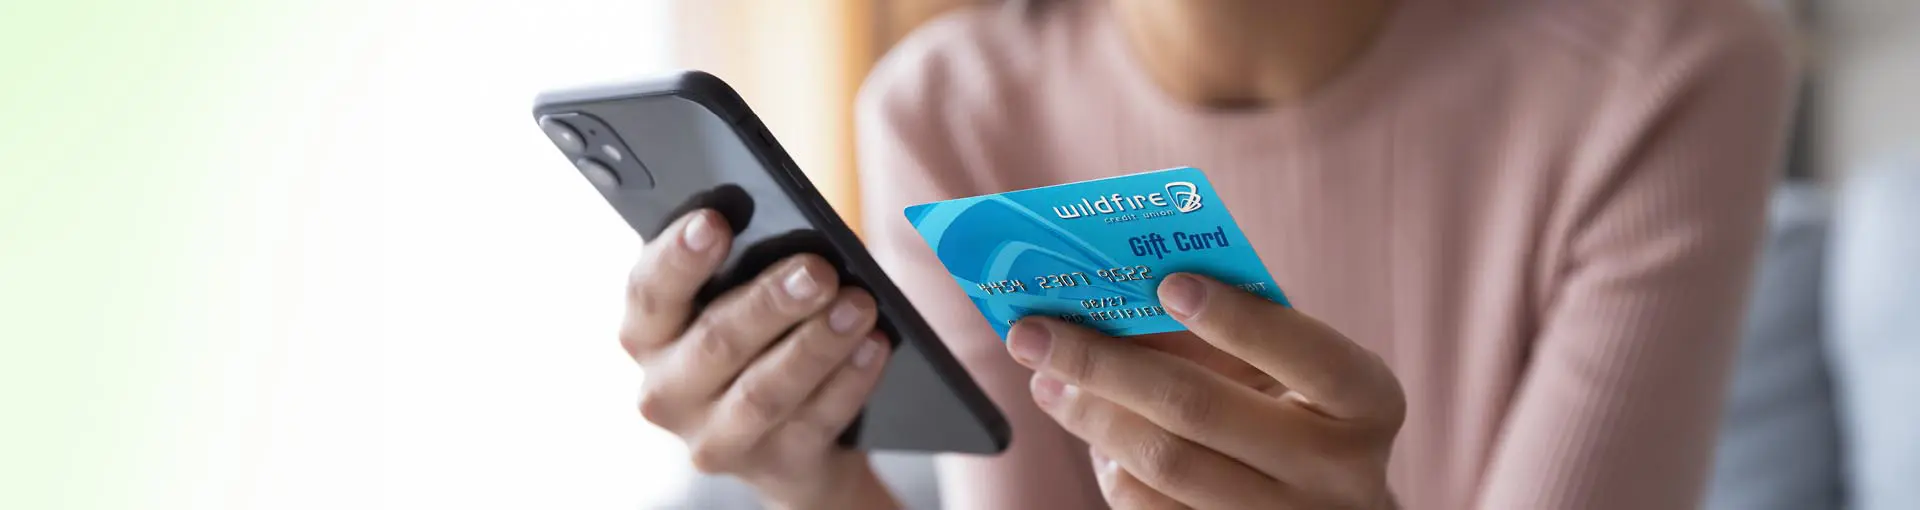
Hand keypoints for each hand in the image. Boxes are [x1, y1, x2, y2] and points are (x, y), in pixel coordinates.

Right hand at [621, 210, 896, 509]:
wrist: (787, 438)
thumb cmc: (757, 339)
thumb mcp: (733, 300)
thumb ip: (741, 267)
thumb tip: (792, 230)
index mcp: (649, 334)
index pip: (650, 291)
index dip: (678, 256)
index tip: (714, 222)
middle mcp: (667, 391)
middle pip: (715, 343)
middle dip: (770, 303)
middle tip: (818, 271)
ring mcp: (715, 437)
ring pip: (765, 391)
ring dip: (816, 345)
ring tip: (859, 306)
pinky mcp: (770, 466)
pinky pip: (813, 422)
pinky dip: (849, 381)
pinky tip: (874, 346)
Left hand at [1006, 273, 1404, 509]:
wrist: (1330, 508)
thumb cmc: (1301, 411)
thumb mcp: (1294, 367)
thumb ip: (1232, 327)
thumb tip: (1118, 293)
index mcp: (1367, 403)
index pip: (1309, 354)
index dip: (1238, 320)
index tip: (1167, 284)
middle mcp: (1339, 473)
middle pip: (1201, 411)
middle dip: (1105, 363)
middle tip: (1038, 332)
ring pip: (1164, 466)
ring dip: (1090, 415)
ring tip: (1048, 377)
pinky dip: (1110, 466)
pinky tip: (1090, 430)